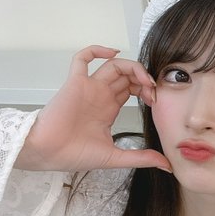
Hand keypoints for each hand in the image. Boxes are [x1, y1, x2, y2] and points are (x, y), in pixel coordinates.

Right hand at [15, 45, 171, 172]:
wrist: (47, 153)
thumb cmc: (73, 154)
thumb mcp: (115, 157)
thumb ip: (141, 158)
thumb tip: (166, 165)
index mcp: (108, 108)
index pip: (132, 90)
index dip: (147, 90)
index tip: (156, 101)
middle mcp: (100, 95)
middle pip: (127, 76)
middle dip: (144, 79)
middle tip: (154, 90)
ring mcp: (88, 87)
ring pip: (113, 65)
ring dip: (132, 67)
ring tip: (144, 79)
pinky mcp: (75, 82)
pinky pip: (82, 58)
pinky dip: (96, 50)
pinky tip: (113, 52)